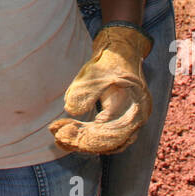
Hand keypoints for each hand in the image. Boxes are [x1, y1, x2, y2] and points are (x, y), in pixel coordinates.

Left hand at [49, 25, 151, 154]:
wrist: (122, 52)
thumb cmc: (110, 61)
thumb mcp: (96, 72)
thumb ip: (86, 90)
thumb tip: (71, 110)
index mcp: (137, 109)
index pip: (111, 135)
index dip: (86, 139)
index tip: (63, 134)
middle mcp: (135, 120)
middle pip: (108, 143)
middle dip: (81, 142)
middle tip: (57, 136)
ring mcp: (128, 122)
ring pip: (106, 143)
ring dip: (82, 142)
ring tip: (57, 137)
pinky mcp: (118, 122)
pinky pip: (103, 136)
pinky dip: (85, 136)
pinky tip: (66, 133)